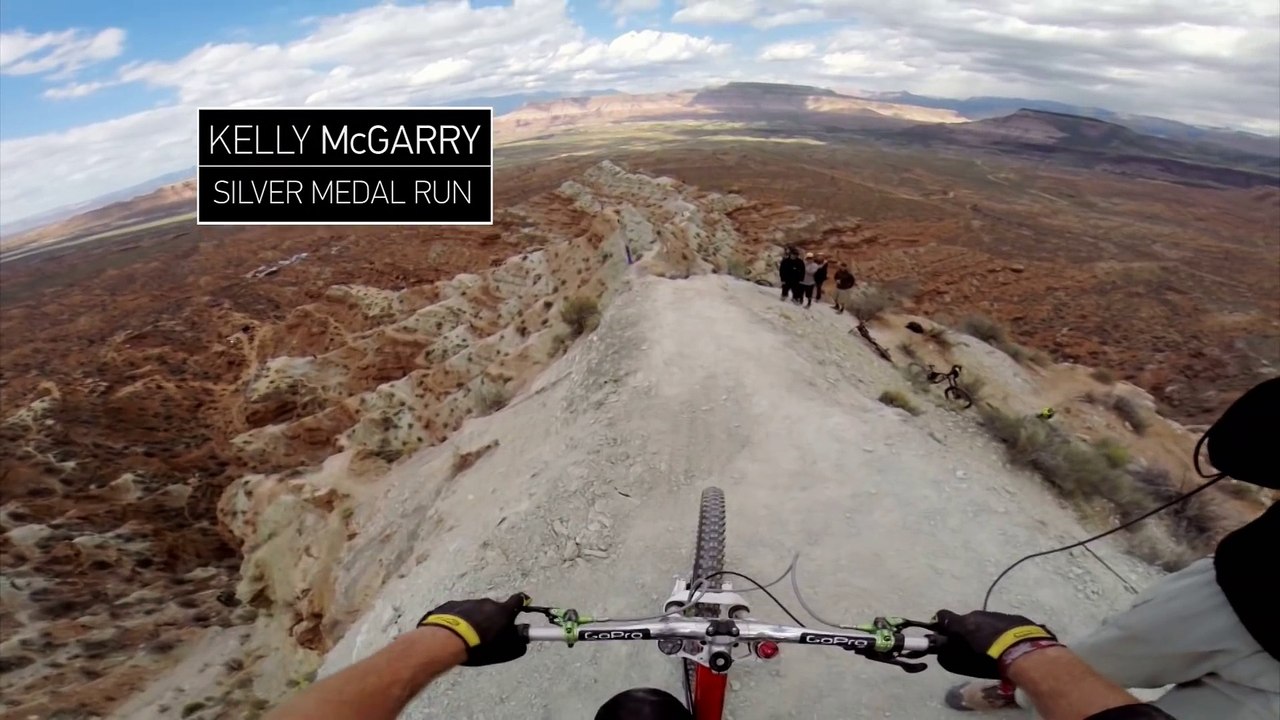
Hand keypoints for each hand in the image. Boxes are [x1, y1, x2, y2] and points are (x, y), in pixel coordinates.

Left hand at [418, 593, 529, 666]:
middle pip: (494, 608)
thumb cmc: (478, 646)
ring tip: (467, 636)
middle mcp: (487, 603)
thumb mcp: (503, 651)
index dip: (521, 601)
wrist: (447, 640)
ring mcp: (468, 602)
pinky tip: (454, 632)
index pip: (518, 600)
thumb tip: (522, 644)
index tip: (522, 604)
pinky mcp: (451, 605)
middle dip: (492, 618)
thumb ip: (516, 646)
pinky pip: (459, 611)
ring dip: (474, 619)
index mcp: (502, 611)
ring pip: (475, 610)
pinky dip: (459, 619)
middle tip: (487, 634)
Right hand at [932, 609, 1055, 678]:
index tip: (944, 634)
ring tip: (996, 648)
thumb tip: (940, 654)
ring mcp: (998, 614)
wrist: (1026, 654)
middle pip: (967, 620)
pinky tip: (1010, 645)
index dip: (941, 624)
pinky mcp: (1016, 617)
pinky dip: (1003, 632)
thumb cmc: (990, 660)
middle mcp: (977, 614)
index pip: (942, 616)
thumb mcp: (965, 663)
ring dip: (987, 632)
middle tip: (974, 647)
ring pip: (986, 622)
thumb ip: (949, 655)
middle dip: (968, 631)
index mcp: (963, 624)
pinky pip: (1004, 624)